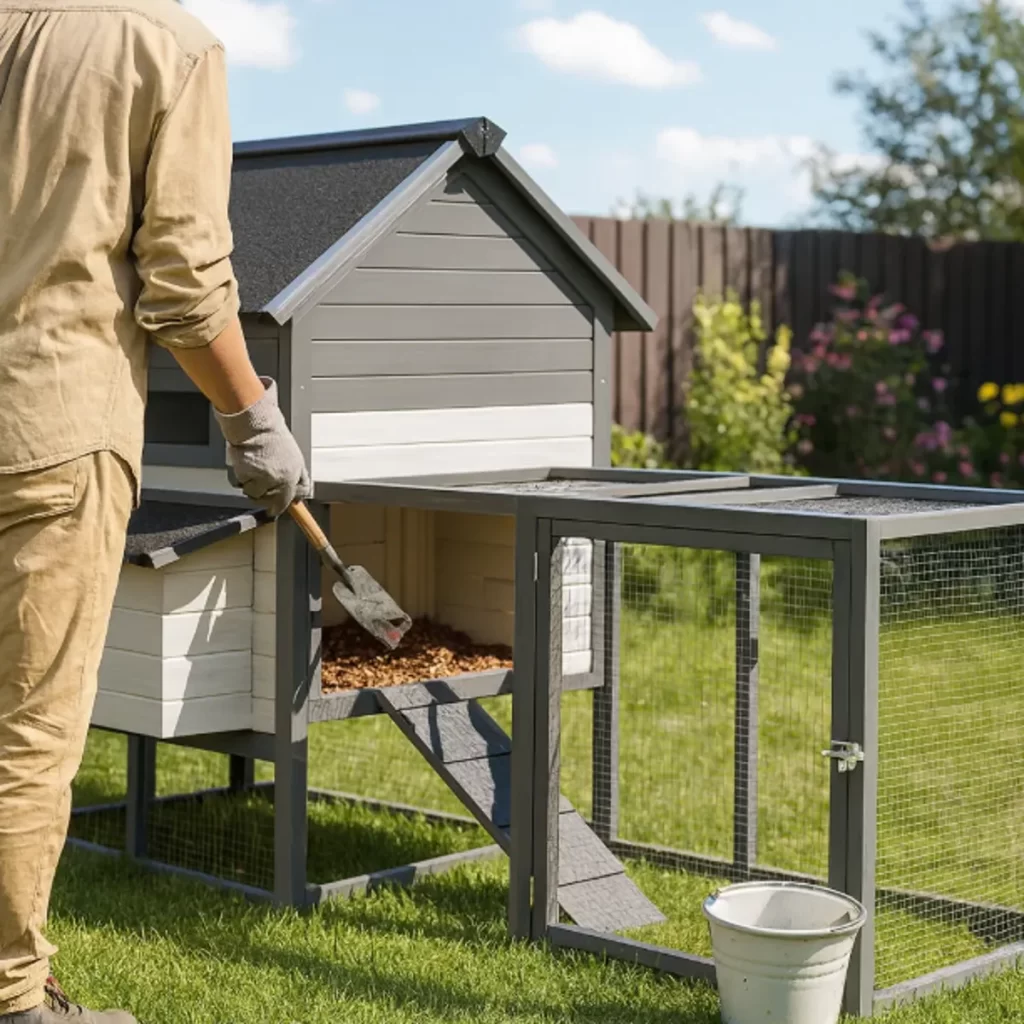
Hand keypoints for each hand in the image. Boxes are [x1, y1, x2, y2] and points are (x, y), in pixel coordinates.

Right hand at [214, 377, 311, 516]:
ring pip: (255, 495)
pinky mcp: (246, 475)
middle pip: (271, 501)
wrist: (255, 425)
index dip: (281, 505)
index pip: (290, 499)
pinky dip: (241, 478)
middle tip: (262, 482)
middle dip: (266, 496)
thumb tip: (300, 495)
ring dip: (252, 486)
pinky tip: (246, 465)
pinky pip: (241, 485)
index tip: (276, 509)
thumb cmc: (273, 437)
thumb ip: (298, 478)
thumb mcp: (295, 457)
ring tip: (255, 469)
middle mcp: (280, 478)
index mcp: (293, 474)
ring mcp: (263, 478)